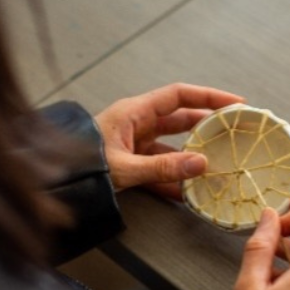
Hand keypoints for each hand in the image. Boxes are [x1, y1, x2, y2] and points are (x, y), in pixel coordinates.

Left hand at [94, 83, 244, 199]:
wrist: (54, 181)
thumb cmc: (79, 164)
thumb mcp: (124, 166)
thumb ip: (162, 167)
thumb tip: (200, 164)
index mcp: (135, 112)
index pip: (180, 96)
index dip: (209, 97)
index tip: (235, 103)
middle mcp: (137, 124)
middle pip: (182, 120)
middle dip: (208, 126)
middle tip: (234, 133)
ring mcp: (136, 144)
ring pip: (174, 147)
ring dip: (193, 158)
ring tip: (216, 167)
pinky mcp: (132, 164)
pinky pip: (161, 169)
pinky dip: (175, 180)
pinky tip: (189, 193)